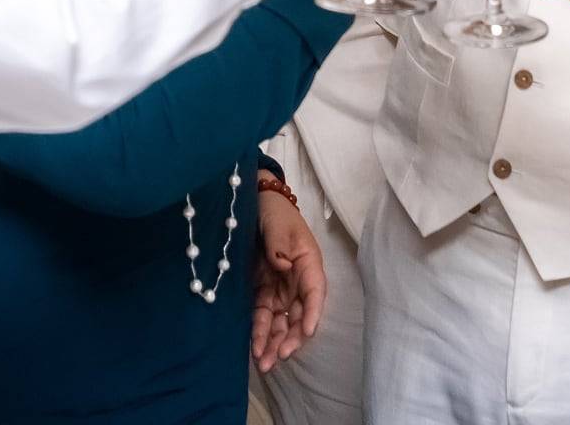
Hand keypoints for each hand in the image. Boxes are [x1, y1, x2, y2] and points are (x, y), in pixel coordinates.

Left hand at [251, 184, 325, 371]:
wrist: (254, 205)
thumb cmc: (274, 212)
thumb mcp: (278, 223)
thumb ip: (280, 244)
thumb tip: (282, 266)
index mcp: (308, 264)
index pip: (315, 292)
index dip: (312, 313)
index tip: (306, 332)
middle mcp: (297, 281)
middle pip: (298, 315)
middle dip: (290, 339)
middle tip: (280, 356)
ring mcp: (280, 289)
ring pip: (281, 322)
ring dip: (274, 343)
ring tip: (264, 364)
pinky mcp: (263, 292)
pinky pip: (263, 317)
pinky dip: (260, 333)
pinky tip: (254, 349)